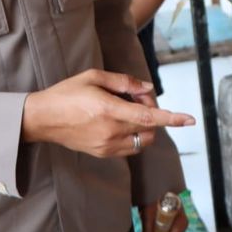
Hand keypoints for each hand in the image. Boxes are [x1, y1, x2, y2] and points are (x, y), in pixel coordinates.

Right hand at [22, 69, 194, 157]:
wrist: (42, 119)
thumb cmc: (66, 93)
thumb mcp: (95, 77)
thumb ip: (125, 82)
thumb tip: (148, 88)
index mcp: (108, 110)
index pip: (148, 118)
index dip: (172, 119)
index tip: (190, 119)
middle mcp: (110, 131)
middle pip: (150, 129)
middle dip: (153, 114)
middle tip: (138, 99)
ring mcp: (106, 146)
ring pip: (142, 140)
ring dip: (145, 127)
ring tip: (127, 110)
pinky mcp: (102, 153)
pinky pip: (130, 147)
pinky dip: (134, 135)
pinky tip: (119, 122)